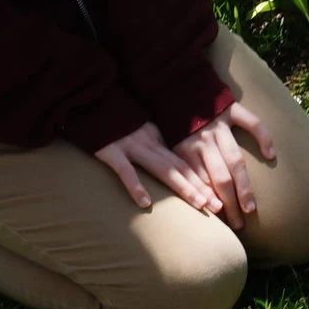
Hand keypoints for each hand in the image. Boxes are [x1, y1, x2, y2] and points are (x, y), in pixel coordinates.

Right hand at [95, 122, 221, 214]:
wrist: (90, 101)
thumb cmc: (113, 120)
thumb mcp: (138, 130)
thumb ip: (153, 145)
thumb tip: (169, 164)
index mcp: (157, 139)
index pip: (184, 162)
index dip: (202, 179)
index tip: (218, 196)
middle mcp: (149, 143)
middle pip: (180, 168)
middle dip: (201, 187)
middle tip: (218, 207)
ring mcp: (131, 147)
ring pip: (162, 169)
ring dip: (182, 187)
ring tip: (200, 204)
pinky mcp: (111, 152)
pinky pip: (125, 171)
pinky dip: (136, 186)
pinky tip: (145, 203)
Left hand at [172, 101, 275, 229]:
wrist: (173, 80)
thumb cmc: (170, 115)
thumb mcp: (167, 140)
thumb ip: (179, 163)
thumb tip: (193, 192)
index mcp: (185, 148)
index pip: (201, 183)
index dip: (211, 203)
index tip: (220, 223)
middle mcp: (203, 140)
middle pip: (219, 178)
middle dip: (229, 204)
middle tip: (238, 224)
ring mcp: (219, 125)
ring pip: (234, 159)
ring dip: (244, 185)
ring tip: (251, 207)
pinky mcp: (231, 108)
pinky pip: (251, 123)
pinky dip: (263, 137)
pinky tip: (271, 155)